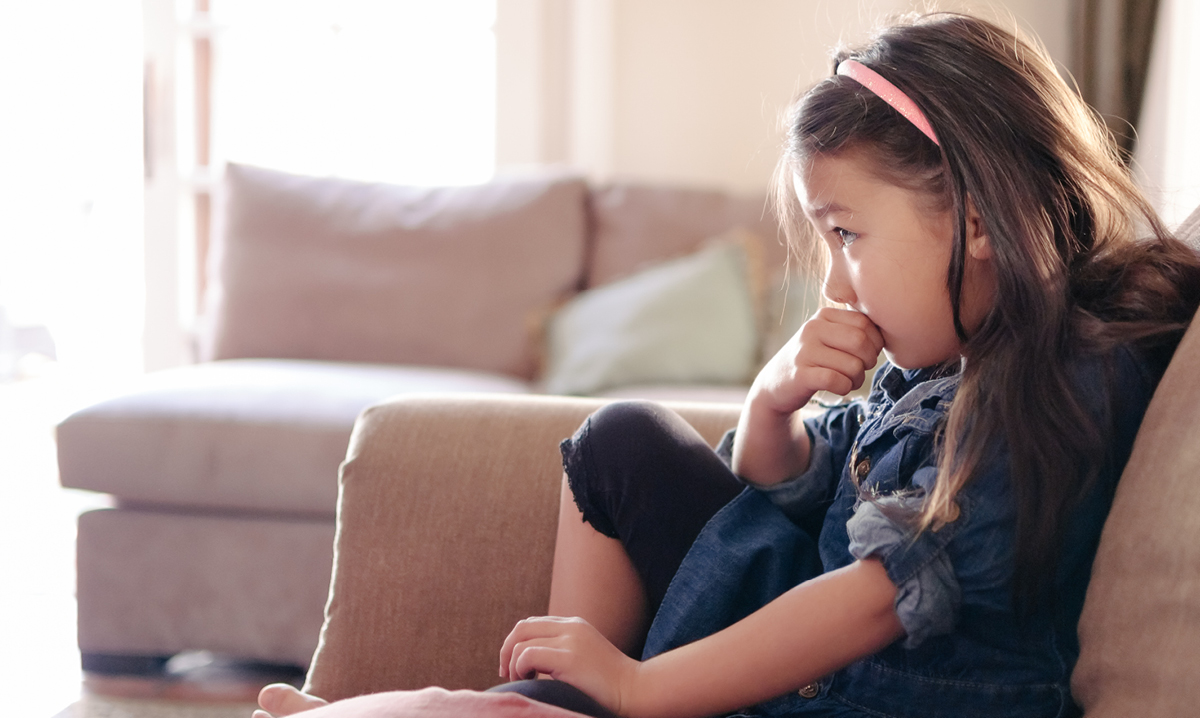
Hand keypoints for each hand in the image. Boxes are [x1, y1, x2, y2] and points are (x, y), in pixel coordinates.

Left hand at [499, 616, 640, 715]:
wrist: (636, 691)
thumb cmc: (609, 685)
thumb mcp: (584, 657)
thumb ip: (562, 650)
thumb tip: (528, 659)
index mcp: (574, 625)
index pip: (532, 624)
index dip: (515, 643)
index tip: (513, 667)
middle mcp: (571, 627)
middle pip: (521, 628)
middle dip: (506, 651)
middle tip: (506, 674)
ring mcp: (570, 640)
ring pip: (520, 642)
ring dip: (513, 665)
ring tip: (521, 682)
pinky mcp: (569, 657)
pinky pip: (527, 655)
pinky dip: (520, 669)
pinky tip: (529, 682)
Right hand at [732, 308, 882, 483]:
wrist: (776, 384)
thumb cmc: (813, 360)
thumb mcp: (829, 337)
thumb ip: (854, 330)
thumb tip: (890, 330)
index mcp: (823, 315)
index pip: (865, 323)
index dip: (875, 342)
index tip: (866, 354)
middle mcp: (812, 329)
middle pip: (861, 342)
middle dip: (868, 361)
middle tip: (859, 369)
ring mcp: (804, 351)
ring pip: (852, 365)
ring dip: (856, 379)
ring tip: (847, 380)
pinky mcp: (800, 374)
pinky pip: (836, 380)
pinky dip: (844, 388)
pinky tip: (838, 388)